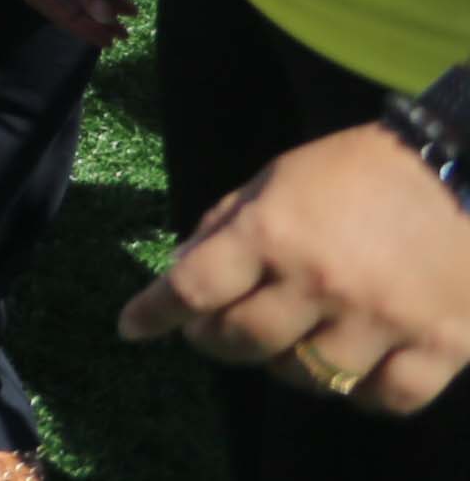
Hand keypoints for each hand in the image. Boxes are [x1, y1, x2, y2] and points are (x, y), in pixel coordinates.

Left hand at [122, 121, 469, 416]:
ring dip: (289, 365)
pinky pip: (383, 398)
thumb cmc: (360, 171)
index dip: (153, 312)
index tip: (132, 327)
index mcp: (275, 231)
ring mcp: (383, 319)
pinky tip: (359, 367)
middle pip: (243, 341)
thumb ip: (229, 224)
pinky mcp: (440, 346)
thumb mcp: (278, 178)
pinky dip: (364, 393)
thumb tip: (184, 270)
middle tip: (218, 330)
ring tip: (293, 340)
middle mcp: (322, 281)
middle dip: (216, 340)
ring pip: (310, 378)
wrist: (464, 172)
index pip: (192, 287)